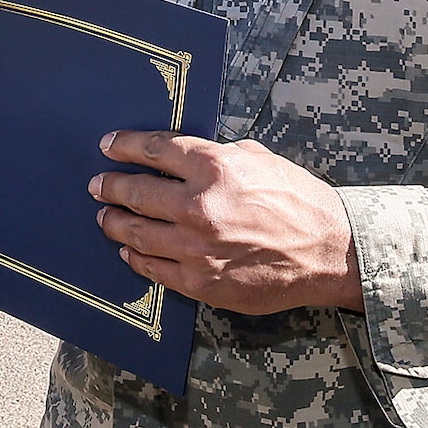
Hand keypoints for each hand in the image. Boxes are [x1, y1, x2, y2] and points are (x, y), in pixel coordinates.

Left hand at [90, 132, 363, 313]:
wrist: (330, 253)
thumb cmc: (298, 200)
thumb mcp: (258, 159)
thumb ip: (214, 156)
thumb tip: (178, 157)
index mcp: (216, 167)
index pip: (155, 150)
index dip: (124, 146)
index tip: (108, 145)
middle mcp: (200, 207)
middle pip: (136, 192)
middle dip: (110, 185)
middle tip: (97, 183)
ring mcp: (197, 248)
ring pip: (137, 232)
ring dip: (114, 221)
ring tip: (105, 215)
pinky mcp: (200, 283)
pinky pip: (153, 268)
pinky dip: (135, 256)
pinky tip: (128, 249)